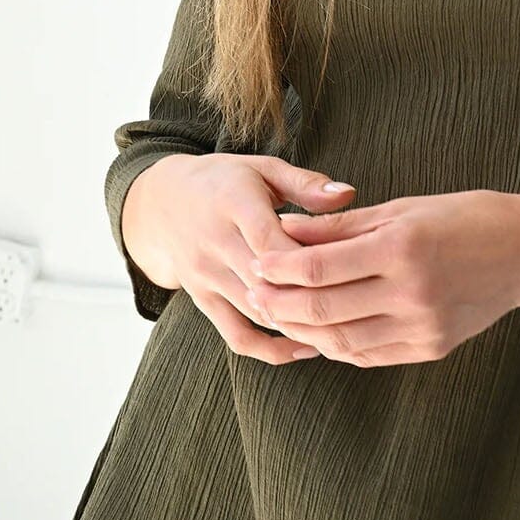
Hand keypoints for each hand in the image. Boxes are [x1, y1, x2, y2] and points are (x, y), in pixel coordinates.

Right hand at [120, 152, 360, 363]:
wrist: (161, 205)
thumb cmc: (225, 182)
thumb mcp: (262, 169)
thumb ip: (305, 184)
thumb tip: (348, 194)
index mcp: (233, 204)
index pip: (268, 239)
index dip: (304, 259)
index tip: (344, 266)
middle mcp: (215, 244)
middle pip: (265, 282)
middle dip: (310, 296)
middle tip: (358, 304)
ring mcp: (206, 277)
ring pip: (256, 313)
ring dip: (298, 324)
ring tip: (343, 326)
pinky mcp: (203, 301)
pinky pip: (237, 336)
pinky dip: (271, 349)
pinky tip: (306, 347)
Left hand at [240, 189, 519, 367]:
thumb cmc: (463, 217)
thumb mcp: (402, 209)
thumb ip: (341, 228)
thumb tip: (285, 232)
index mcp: (402, 247)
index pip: (320, 267)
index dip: (279, 269)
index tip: (256, 261)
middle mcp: (411, 291)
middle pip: (323, 309)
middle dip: (279, 303)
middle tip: (253, 293)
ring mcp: (423, 326)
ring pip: (340, 341)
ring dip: (302, 331)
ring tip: (279, 314)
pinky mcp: (431, 347)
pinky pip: (368, 355)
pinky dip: (336, 345)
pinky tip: (318, 331)